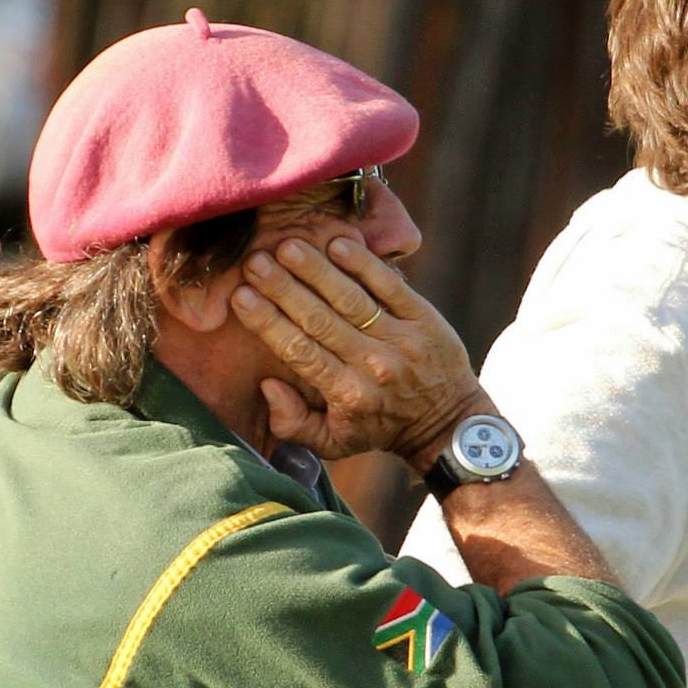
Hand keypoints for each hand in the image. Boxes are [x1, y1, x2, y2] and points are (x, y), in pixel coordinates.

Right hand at [230, 235, 485, 463]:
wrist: (446, 422)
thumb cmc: (380, 427)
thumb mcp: (334, 443)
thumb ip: (293, 423)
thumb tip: (268, 385)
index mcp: (347, 395)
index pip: (299, 351)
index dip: (268, 322)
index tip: (240, 295)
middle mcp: (373, 366)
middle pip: (319, 320)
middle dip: (283, 288)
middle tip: (254, 261)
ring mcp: (401, 339)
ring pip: (351, 299)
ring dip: (318, 270)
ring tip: (288, 246)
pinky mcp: (425, 319)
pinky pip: (391, 287)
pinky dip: (365, 265)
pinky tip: (338, 244)